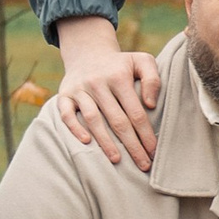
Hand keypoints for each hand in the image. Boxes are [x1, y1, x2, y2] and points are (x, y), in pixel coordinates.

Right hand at [52, 16, 161, 171]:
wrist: (88, 53)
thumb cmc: (121, 65)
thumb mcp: (142, 61)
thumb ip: (152, 79)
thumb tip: (150, 104)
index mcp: (119, 76)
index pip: (135, 112)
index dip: (145, 134)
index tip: (154, 152)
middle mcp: (98, 82)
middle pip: (117, 120)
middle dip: (131, 145)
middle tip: (142, 164)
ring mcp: (80, 89)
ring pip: (93, 119)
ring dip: (105, 141)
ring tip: (117, 160)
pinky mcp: (64, 94)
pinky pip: (66, 114)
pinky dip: (74, 128)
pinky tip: (86, 142)